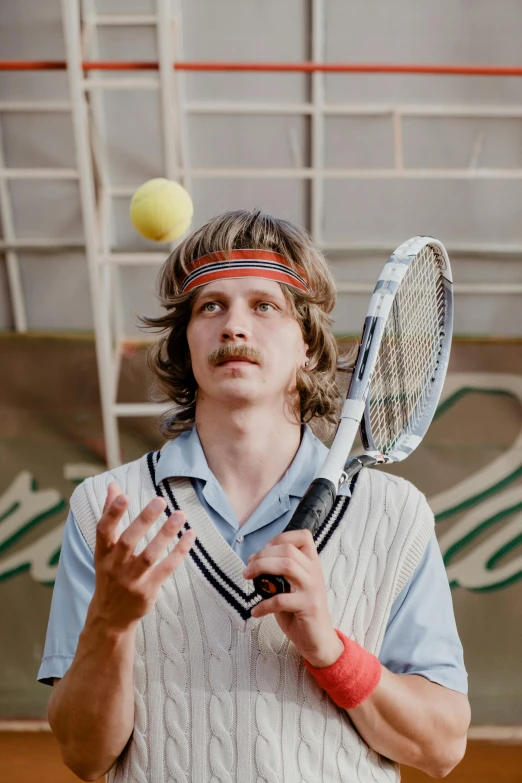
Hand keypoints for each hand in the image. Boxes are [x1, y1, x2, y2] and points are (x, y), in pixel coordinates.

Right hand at [88, 482, 195, 632]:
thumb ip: (109, 515)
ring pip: (149, 555)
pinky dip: (179, 552)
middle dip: (144, 520)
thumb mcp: (104, 548)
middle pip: (128, 541)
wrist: (111, 616)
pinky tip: (190, 536)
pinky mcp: (148, 591)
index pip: (103, 530)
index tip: (123, 495)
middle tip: (160, 500)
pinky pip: (166, 569)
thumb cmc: (109, 572)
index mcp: (102, 553)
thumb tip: (113, 485)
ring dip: (166, 534)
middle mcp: (114, 566)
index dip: (112, 513)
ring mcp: (131, 580)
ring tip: (180, 515)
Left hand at [243, 530, 343, 667]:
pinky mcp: (308, 606)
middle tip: (248, 568)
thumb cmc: (300, 612)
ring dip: (262, 568)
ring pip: (287, 566)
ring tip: (248, 579)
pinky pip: (281, 599)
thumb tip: (253, 560)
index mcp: (312, 564)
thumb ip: (278, 573)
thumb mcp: (291, 587)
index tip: (265, 549)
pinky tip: (256, 611)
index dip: (281, 537)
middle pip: (288, 550)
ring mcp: (312, 588)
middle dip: (263, 555)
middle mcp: (315, 572)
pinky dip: (263, 604)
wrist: (319, 641)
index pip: (303, 536)